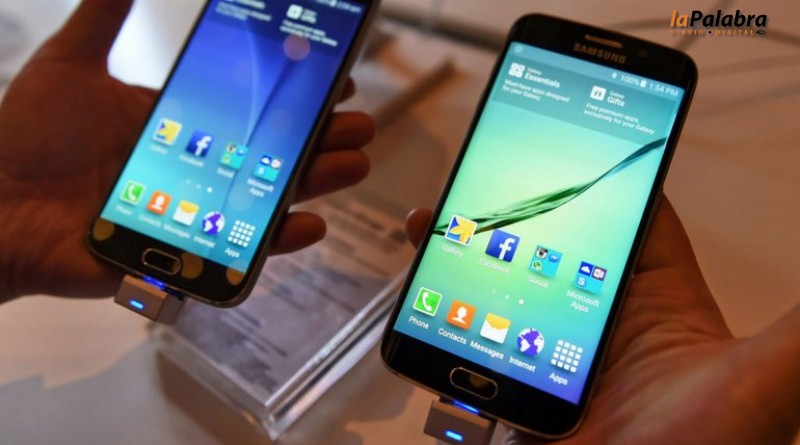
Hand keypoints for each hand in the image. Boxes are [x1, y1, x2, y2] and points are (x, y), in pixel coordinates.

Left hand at [0, 0, 373, 301]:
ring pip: (268, 199)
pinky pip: (240, 253)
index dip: (290, 98)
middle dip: (320, 140)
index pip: (250, 110)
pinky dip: (277, 242)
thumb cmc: (24, 139)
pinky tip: (310, 223)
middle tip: (359, 125)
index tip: (330, 79)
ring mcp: (194, 212)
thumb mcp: (70, 64)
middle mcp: (195, 167)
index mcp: (178, 124)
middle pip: (271, 155)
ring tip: (354, 163)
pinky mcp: (183, 254)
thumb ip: (105, 15)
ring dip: (315, 183)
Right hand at [405, 199, 799, 444]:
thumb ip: (794, 332)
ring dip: (465, 255)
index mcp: (657, 308)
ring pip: (503, 290)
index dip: (607, 172)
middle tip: (476, 168)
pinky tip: (419, 299)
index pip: (632, 219)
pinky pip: (475, 345)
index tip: (574, 129)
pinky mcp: (518, 394)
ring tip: (430, 223)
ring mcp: (554, 360)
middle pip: (551, 247)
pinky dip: (443, 319)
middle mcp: (602, 328)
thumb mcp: (757, 385)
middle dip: (513, 205)